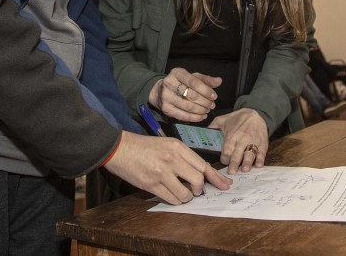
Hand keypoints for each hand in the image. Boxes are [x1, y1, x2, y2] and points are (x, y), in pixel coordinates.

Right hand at [103, 131, 231, 204]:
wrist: (120, 148)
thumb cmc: (144, 146)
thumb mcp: (167, 144)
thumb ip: (184, 156)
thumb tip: (201, 174)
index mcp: (177, 147)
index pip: (203, 164)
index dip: (215, 177)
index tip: (224, 184)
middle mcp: (172, 159)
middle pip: (198, 180)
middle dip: (199, 189)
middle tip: (195, 190)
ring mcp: (161, 172)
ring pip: (186, 193)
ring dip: (187, 197)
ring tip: (182, 192)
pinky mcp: (151, 184)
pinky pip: (171, 199)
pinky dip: (175, 200)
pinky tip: (172, 195)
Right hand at [149, 68, 220, 122]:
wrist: (160, 91)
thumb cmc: (181, 83)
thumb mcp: (193, 77)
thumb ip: (206, 80)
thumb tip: (219, 81)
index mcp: (177, 73)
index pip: (193, 82)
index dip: (205, 90)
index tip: (214, 96)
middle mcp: (169, 83)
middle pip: (191, 95)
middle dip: (204, 102)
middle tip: (212, 105)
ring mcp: (166, 97)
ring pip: (187, 107)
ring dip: (200, 110)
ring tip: (207, 110)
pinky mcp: (165, 109)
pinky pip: (182, 116)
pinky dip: (194, 118)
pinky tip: (202, 116)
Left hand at [209, 108, 268, 174]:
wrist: (256, 113)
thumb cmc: (238, 118)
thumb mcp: (223, 119)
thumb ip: (213, 126)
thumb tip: (203, 132)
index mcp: (232, 135)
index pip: (227, 148)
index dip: (224, 157)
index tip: (223, 162)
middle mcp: (242, 139)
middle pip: (237, 153)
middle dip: (234, 163)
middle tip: (232, 172)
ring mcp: (253, 141)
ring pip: (250, 153)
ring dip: (247, 162)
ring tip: (245, 170)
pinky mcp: (262, 143)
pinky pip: (262, 152)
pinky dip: (260, 159)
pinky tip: (258, 165)